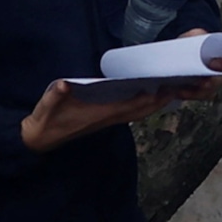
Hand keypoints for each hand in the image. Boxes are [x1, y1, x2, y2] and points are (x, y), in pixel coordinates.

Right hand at [19, 79, 173, 153]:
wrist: (41, 139)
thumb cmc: (47, 120)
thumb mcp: (48, 105)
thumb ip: (56, 95)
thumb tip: (64, 84)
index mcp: (102, 113)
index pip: (134, 105)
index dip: (152, 97)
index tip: (169, 85)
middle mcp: (110, 117)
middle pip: (143, 109)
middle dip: (162, 98)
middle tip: (180, 82)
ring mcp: (109, 119)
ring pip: (139, 111)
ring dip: (156, 101)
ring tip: (171, 86)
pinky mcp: (105, 118)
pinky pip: (131, 111)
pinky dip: (144, 103)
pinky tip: (149, 92)